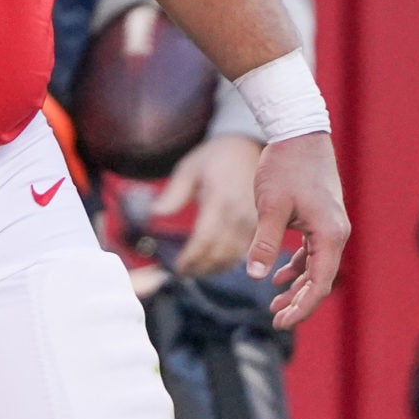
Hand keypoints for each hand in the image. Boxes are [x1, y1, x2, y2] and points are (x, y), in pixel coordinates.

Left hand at [153, 131, 263, 275]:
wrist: (249, 146)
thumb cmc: (216, 157)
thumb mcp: (189, 168)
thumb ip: (173, 194)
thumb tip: (155, 215)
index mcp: (220, 199)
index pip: (204, 239)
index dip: (191, 258)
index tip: (178, 267)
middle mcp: (240, 213)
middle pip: (220, 252)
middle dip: (201, 267)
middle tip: (184, 272)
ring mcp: (255, 221)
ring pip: (235, 256)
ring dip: (215, 268)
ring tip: (197, 270)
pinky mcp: (263, 224)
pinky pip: (246, 251)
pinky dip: (230, 260)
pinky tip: (216, 262)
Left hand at [244, 132, 347, 328]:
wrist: (299, 132)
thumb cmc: (285, 166)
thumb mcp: (270, 206)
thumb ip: (265, 243)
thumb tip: (256, 276)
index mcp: (330, 234)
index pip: (319, 283)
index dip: (302, 307)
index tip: (281, 323)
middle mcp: (336, 233)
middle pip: (321, 280)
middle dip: (299, 302)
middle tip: (275, 320)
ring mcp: (330, 226)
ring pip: (317, 268)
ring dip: (297, 286)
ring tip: (273, 304)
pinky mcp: (321, 219)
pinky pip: (313, 252)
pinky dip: (298, 267)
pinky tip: (279, 276)